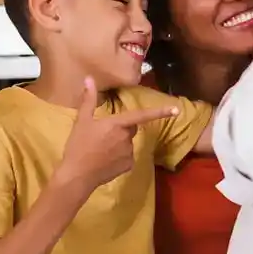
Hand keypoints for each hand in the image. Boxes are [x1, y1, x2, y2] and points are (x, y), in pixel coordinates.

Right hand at [57, 77, 180, 189]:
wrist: (77, 175)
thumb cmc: (78, 145)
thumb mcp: (82, 121)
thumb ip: (88, 99)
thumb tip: (89, 78)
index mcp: (117, 124)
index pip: (141, 115)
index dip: (159, 112)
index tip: (176, 110)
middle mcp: (127, 138)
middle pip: (130, 128)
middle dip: (122, 129)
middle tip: (102, 135)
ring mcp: (129, 153)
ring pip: (128, 143)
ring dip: (119, 143)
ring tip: (100, 150)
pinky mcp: (128, 166)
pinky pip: (127, 157)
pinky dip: (119, 157)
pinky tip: (105, 160)